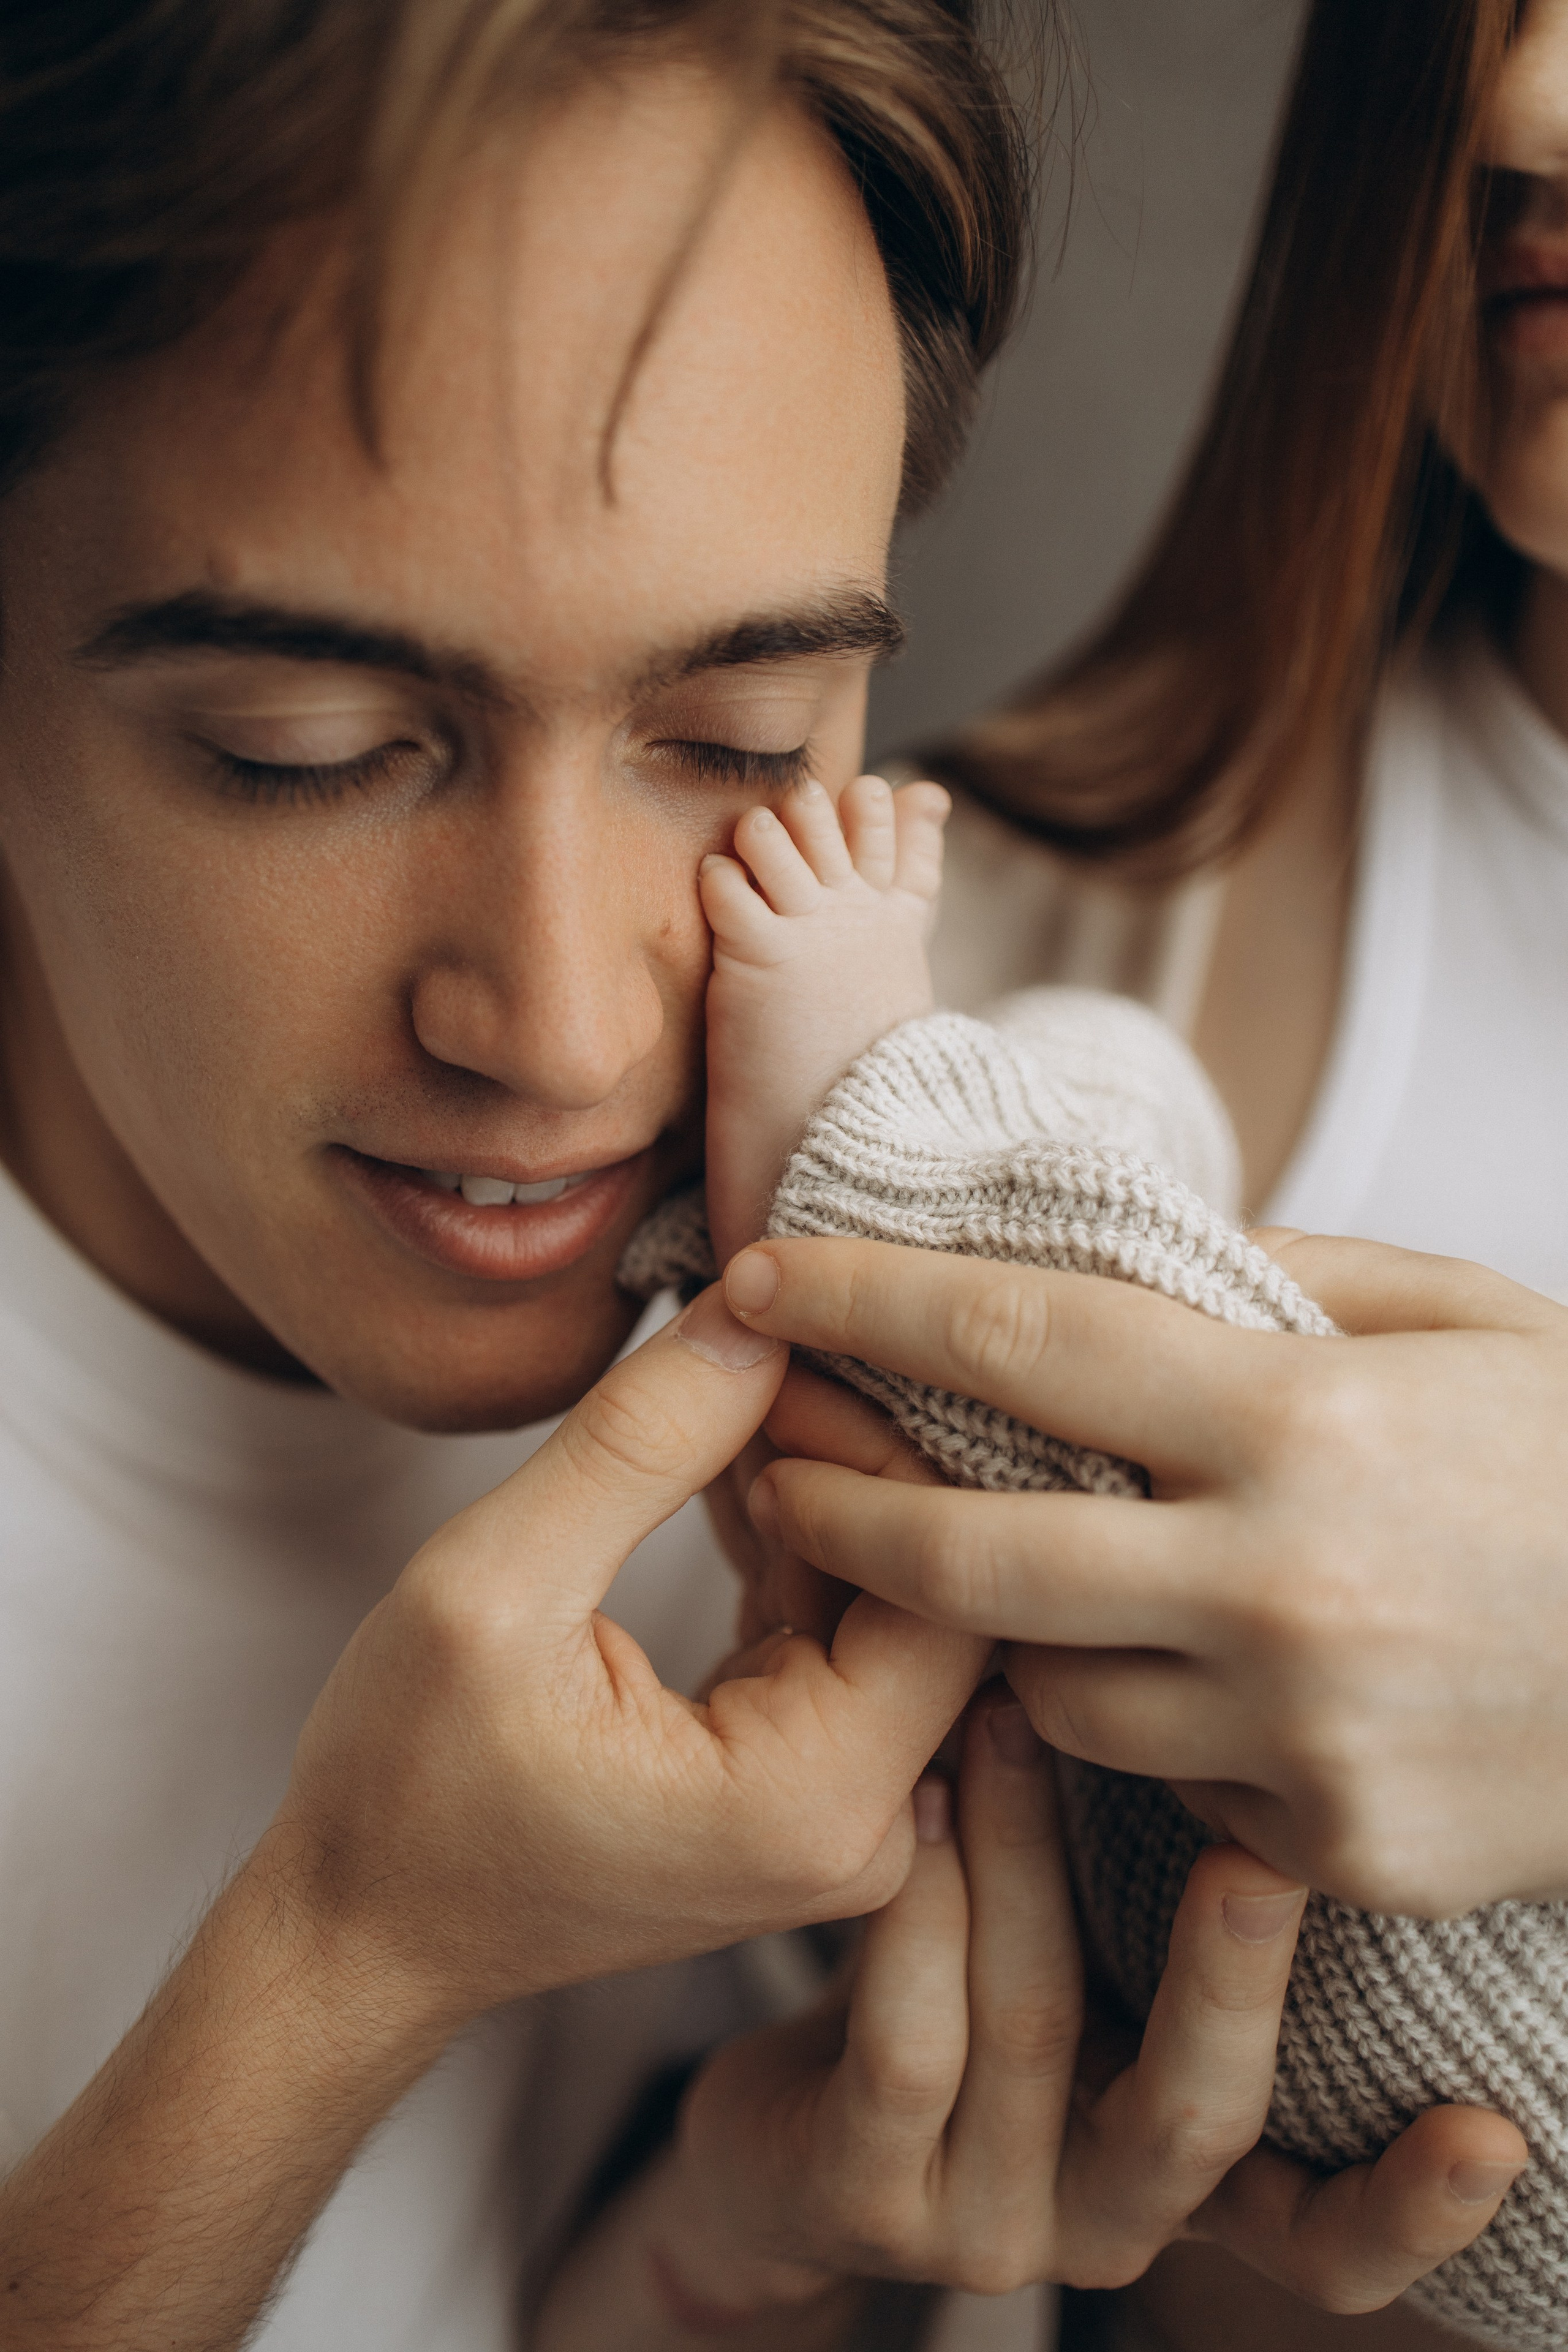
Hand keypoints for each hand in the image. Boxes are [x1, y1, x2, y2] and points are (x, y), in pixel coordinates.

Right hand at [275, 1281, 988, 2027]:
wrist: (363, 1928)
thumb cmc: (405, 1787)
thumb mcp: (493, 1588)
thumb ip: (636, 1446)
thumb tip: (754, 1314)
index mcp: (814, 1802)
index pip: (945, 1579)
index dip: (882, 1442)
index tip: (782, 1348)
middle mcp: (865, 1824)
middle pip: (937, 1584)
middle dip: (857, 1446)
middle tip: (765, 1341)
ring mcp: (843, 1808)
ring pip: (891, 1590)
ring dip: (821, 1475)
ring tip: (735, 1375)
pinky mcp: (805, 1775)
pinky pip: (840, 1621)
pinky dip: (793, 1529)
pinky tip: (727, 1448)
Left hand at [546, 1688, 1518, 2338]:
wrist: (777, 2124)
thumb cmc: (965, 2006)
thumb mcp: (1089, 1976)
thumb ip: (1177, 1920)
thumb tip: (1270, 1748)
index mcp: (1180, 2180)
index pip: (1321, 2229)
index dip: (1411, 2199)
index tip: (1493, 2131)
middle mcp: (1105, 2224)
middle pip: (1197, 2117)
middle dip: (1231, 1976)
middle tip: (1262, 1854)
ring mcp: (983, 2222)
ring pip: (1039, 2031)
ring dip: (1030, 1861)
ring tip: (1014, 1717)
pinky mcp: (861, 2195)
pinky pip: (910, 2044)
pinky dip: (925, 1910)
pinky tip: (921, 1801)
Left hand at [726, 1233, 1567, 1914]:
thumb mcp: (1466, 1317)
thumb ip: (1282, 1275)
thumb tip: (1118, 1257)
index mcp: (1304, 1418)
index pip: (1024, 1339)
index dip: (872, 1300)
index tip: (767, 1274)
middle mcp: (1282, 1582)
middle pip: (971, 1556)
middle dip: (838, 1510)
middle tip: (766, 1471)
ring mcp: (1304, 1733)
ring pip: (1050, 1694)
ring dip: (1004, 1640)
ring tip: (1010, 1584)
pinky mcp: (1336, 1846)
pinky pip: (1169, 1787)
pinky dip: (1153, 1728)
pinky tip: (1188, 1678)